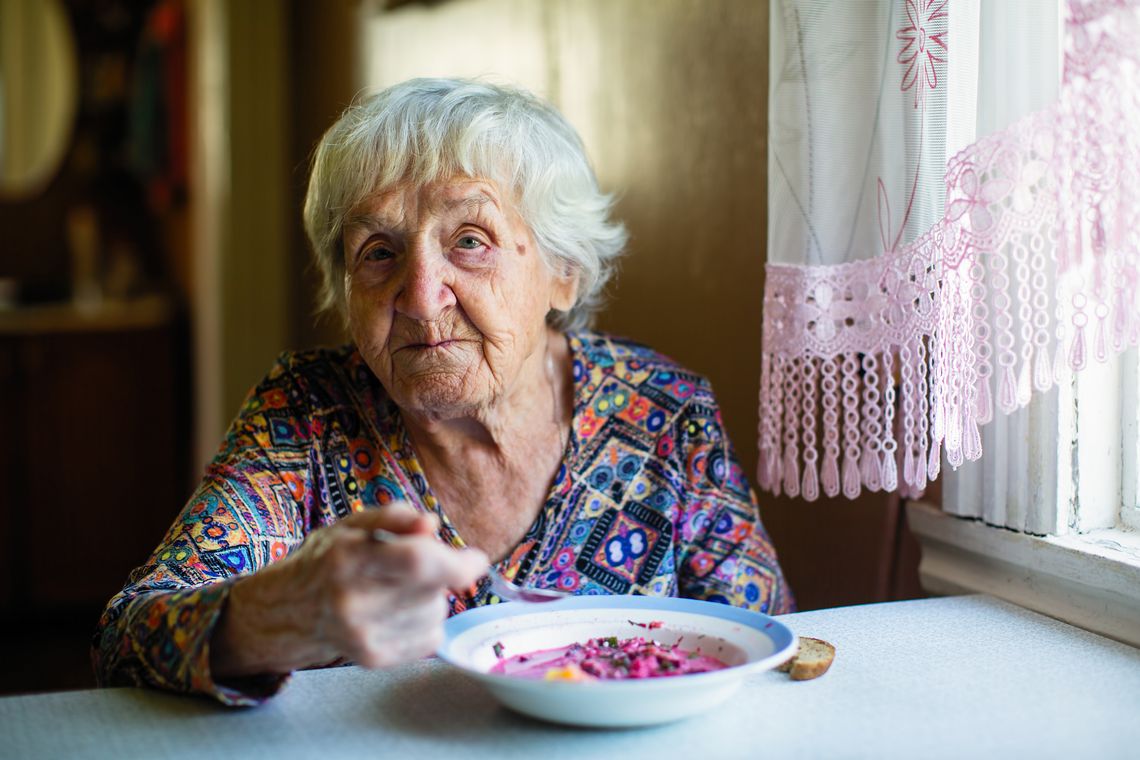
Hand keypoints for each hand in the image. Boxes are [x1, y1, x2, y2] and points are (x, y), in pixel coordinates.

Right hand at [210, 503, 486, 678]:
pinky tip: (399, 612)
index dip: (457, 561)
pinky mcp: (373, 660)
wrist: (288, 611)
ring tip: (398, 589)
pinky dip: (426, 622)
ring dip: (431, 597)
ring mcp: (362, 636)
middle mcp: (352, 602)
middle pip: (432, 588)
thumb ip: (393, 517)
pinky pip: (431, 638)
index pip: (417, 563)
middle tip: (419, 565)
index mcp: (348, 559)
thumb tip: (431, 525)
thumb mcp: (352, 525)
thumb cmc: (328, 560)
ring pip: (436, 613)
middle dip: (442, 572)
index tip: (475, 558)